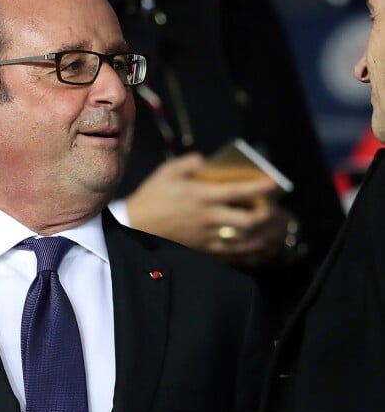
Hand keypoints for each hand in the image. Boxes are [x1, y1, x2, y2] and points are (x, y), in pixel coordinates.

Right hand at [125, 153, 291, 262]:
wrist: (137, 226)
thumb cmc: (152, 196)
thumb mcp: (166, 172)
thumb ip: (188, 162)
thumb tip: (205, 159)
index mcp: (201, 195)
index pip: (238, 190)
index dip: (259, 186)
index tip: (275, 182)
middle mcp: (209, 217)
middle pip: (249, 220)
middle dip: (268, 214)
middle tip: (274, 206)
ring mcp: (208, 236)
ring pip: (246, 239)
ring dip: (264, 233)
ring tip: (272, 225)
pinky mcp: (205, 248)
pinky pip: (234, 253)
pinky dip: (250, 249)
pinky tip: (258, 243)